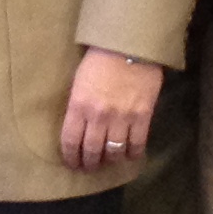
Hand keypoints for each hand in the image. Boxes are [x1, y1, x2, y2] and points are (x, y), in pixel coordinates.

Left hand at [60, 47, 163, 172]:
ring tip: (108, 161)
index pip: (70, 141)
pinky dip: (133, 154)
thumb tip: (79, 125)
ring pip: (113, 152)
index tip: (72, 163)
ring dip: (109, 160)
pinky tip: (130, 155)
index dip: (70, 157)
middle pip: (91, 151)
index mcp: (79, 106)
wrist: (129, 45)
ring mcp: (121, 118)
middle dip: (89, 163)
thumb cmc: (99, 59)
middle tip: (89, 167)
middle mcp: (98, 117)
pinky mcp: (142, 117)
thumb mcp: (79, 81)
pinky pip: (137, 144)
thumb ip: (79, 105)